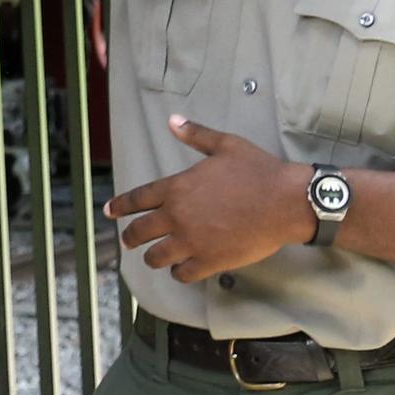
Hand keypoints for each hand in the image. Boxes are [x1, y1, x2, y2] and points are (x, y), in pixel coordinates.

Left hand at [105, 117, 316, 282]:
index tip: (108, 212)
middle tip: (127, 241)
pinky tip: (180, 270)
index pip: (136, 199)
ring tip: (152, 258)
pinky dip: (178, 273)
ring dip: (152, 258)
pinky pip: (183, 273)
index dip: (119, 206)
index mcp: (176, 188)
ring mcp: (192, 241)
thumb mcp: (225, 145)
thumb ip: (196, 135)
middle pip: (140, 232)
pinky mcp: (210, 261)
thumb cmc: (257, 170)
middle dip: (130, 238)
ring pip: (157, 257)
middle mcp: (177, 216)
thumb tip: (173, 120)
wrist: (285, 202)